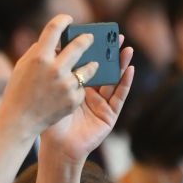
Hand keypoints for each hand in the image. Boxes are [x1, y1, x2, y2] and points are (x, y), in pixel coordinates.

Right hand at [0, 14, 95, 136]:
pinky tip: (69, 92)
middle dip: (87, 39)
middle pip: (80, 45)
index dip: (63, 20)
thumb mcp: (22, 66)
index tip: (68, 19)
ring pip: (89, 68)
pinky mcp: (73, 99)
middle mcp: (55, 68)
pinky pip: (81, 87)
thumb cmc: (18, 91)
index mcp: (39, 57)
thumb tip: (57, 41)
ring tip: (91, 64)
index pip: (55, 28)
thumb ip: (39, 51)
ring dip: (91, 65)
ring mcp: (66, 85)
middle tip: (89, 38)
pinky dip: (77, 88)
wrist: (19, 121)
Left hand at [42, 37, 134, 163]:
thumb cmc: (51, 123)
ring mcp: (102, 104)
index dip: (93, 52)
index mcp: (76, 89)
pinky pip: (119, 96)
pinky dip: (126, 83)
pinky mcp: (110, 114)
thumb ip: (59, 76)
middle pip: (103, 70)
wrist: (58, 148)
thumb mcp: (55, 95)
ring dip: (121, 65)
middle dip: (110, 54)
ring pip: (114, 81)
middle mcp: (91, 95)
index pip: (87, 66)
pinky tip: (130, 70)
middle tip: (116, 36)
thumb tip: (59, 48)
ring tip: (126, 49)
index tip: (96, 34)